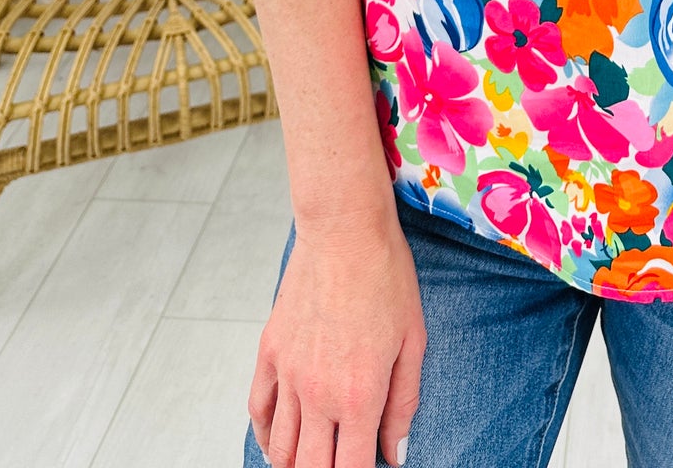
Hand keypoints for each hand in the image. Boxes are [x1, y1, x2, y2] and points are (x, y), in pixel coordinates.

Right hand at [248, 211, 425, 467]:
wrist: (344, 229)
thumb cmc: (386, 277)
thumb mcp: (413, 340)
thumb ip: (403, 403)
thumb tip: (396, 453)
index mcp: (359, 394)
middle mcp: (318, 393)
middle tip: (341, 460)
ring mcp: (288, 373)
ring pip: (280, 449)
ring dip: (296, 463)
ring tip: (315, 457)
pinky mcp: (270, 352)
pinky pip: (259, 411)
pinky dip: (267, 436)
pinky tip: (281, 441)